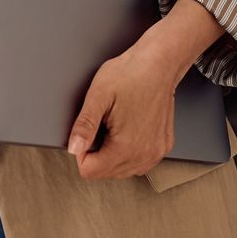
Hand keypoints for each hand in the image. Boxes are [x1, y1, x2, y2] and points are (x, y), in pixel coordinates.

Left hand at [66, 37, 184, 179]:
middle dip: (96, 154)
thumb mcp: (98, 95)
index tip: (86, 132)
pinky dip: (129, 154)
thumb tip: (73, 149)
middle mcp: (145, 155)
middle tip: (100, 125)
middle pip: (107, 173)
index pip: (91, 171)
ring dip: (112, 156)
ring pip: (123, 170)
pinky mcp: (164, 146)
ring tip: (113, 126)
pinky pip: (140, 163)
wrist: (158, 64)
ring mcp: (156, 152)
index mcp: (126, 147)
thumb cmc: (131, 74)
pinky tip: (126, 133)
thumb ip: (85, 126)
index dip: (81, 153)